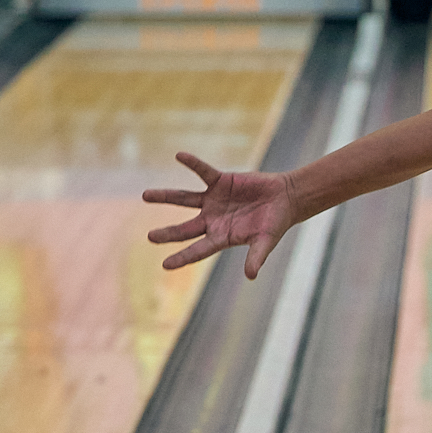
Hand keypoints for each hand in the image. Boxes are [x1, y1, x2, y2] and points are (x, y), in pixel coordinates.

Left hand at [144, 153, 297, 276]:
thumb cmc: (276, 223)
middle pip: (185, 228)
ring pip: (184, 199)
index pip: (198, 250)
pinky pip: (203, 171)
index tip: (165, 265)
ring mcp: (214, 200)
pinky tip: (179, 155)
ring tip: (146, 195)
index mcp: (221, 237)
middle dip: (168, 233)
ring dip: (166, 197)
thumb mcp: (266, 241)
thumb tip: (251, 276)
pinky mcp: (220, 181)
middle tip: (150, 237)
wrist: (285, 198)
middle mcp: (212, 220)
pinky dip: (192, 164)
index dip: (182, 257)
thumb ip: (257, 256)